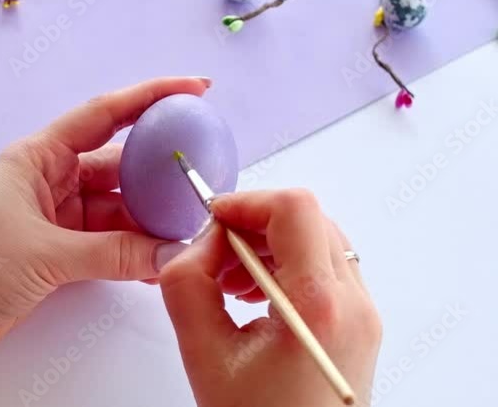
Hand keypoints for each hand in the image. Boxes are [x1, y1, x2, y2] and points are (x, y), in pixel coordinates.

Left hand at [0, 77, 209, 365]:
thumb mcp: (47, 252)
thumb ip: (113, 252)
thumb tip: (168, 252)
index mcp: (38, 156)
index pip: (105, 115)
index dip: (151, 96)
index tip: (194, 88)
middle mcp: (49, 180)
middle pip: (118, 165)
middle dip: (160, 172)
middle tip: (203, 178)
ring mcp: (53, 217)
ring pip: (116, 208)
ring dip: (149, 220)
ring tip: (190, 228)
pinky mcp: (54, 252)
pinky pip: (106, 242)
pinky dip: (131, 251)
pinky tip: (159, 261)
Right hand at [159, 189, 381, 406]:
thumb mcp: (203, 352)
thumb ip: (187, 282)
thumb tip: (199, 239)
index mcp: (320, 307)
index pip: (293, 209)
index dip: (245, 202)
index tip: (211, 219)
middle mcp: (355, 304)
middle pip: (308, 218)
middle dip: (253, 224)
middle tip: (214, 254)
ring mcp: (365, 314)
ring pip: (318, 239)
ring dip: (268, 244)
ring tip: (229, 282)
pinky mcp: (361, 325)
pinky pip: (326, 268)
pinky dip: (286, 265)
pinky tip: (253, 297)